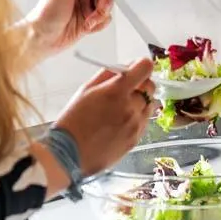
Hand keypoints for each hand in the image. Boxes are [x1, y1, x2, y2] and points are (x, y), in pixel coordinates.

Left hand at [24, 0, 119, 58]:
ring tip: (88, 20)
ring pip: (109, 3)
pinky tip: (87, 25)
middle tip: (97, 8)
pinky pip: (106, 18)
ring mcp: (88, 3)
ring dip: (101, 13)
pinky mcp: (91, 17)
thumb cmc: (46, 12)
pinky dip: (99, 23)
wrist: (42, 38)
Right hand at [52, 58, 155, 175]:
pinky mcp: (135, 140)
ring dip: (139, 103)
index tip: (134, 70)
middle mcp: (130, 107)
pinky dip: (136, 119)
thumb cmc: (73, 120)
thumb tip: (125, 66)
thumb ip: (107, 75)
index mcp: (116, 91)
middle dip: (140, 85)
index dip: (140, 66)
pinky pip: (144, 123)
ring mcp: (135, 126)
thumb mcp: (85, 90)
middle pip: (150, 87)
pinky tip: (118, 124)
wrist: (69, 153)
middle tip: (125, 90)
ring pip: (149, 106)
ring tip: (119, 110)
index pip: (145, 68)